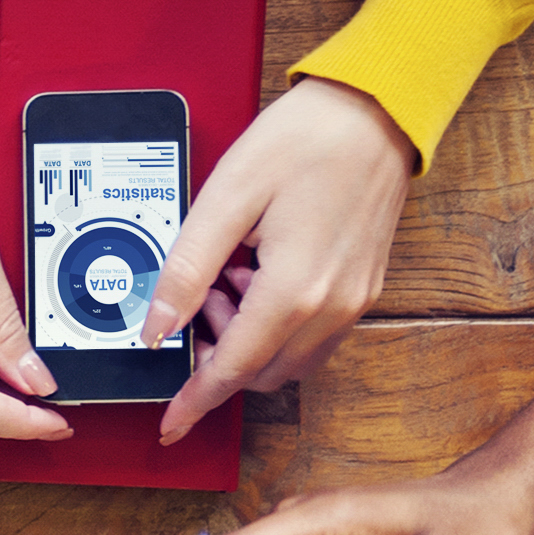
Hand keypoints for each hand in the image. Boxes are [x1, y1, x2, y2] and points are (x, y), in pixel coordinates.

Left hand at [148, 77, 418, 439]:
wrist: (377, 109)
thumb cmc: (307, 138)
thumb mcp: (225, 197)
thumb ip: (186, 270)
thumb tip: (156, 327)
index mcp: (295, 290)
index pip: (233, 369)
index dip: (195, 401)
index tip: (170, 425)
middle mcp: (333, 305)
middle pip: (262, 373)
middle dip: (220, 356)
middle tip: (202, 299)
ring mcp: (355, 299)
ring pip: (289, 359)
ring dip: (249, 340)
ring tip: (233, 274)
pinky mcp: (363, 286)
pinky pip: (314, 334)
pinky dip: (278, 324)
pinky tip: (262, 272)